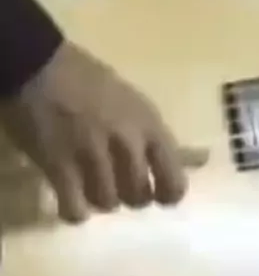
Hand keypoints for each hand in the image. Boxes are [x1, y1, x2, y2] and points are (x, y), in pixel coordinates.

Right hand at [0, 41, 206, 221]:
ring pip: (107, 203)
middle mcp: (127, 142)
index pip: (174, 179)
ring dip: (97, 199)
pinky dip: (73, 211)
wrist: (37, 64)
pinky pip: (76, 209)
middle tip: (113, 182)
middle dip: (128, 196)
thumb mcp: (133, 103)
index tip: (159, 197)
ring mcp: (92, 154)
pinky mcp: (59, 165)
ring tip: (86, 183)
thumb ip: (160, 138)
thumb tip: (204, 160)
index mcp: (148, 124)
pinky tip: (69, 199)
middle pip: (139, 197)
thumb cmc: (88, 81)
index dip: (168, 195)